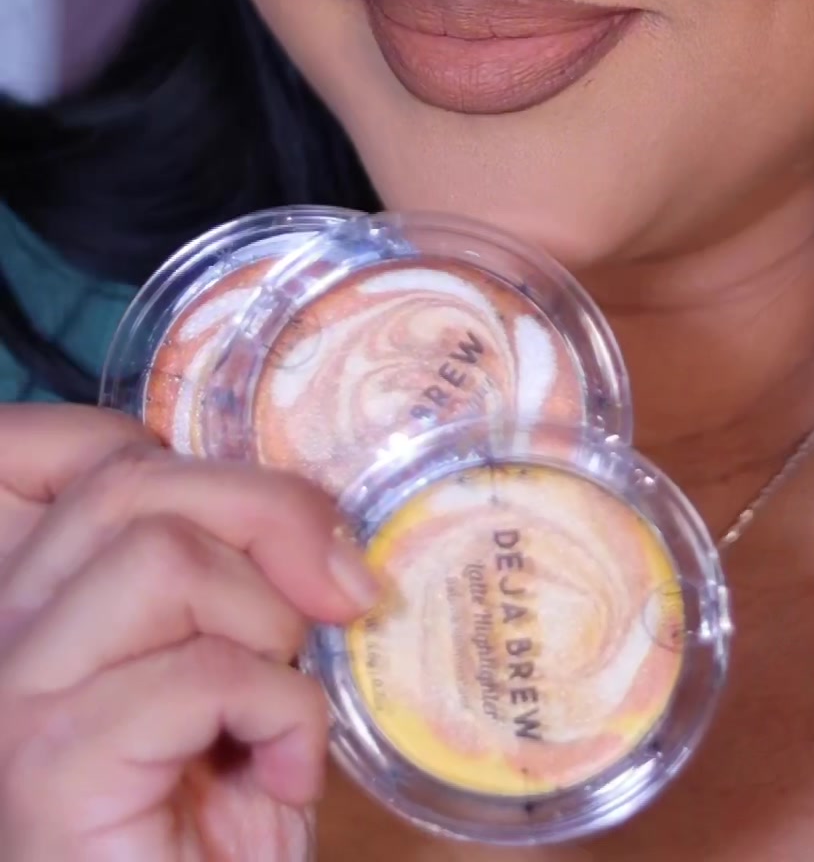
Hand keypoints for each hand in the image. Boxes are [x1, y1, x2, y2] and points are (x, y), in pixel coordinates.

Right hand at [0, 406, 376, 860]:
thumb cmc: (210, 811)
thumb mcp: (235, 651)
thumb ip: (242, 562)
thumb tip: (325, 526)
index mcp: (39, 586)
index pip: (71, 448)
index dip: (186, 456)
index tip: (292, 533)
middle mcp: (2, 622)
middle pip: (134, 480)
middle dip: (270, 521)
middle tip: (335, 605)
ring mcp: (14, 690)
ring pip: (164, 556)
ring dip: (267, 627)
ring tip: (276, 708)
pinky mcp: (53, 763)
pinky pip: (207, 672)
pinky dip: (287, 718)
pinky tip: (283, 777)